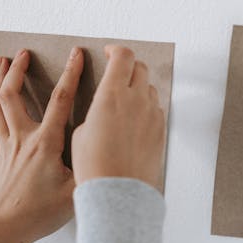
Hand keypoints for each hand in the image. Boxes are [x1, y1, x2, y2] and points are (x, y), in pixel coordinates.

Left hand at [0, 48, 82, 242]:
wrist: (8, 229)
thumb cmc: (41, 213)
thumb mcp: (76, 190)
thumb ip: (89, 165)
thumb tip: (103, 147)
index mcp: (46, 143)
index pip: (60, 100)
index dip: (70, 74)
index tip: (76, 54)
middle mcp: (23, 140)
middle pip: (13, 95)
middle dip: (18, 70)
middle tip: (23, 53)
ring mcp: (6, 148)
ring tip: (1, 62)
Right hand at [71, 45, 165, 190]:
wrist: (118, 192)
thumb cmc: (94, 166)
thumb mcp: (81, 133)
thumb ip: (97, 111)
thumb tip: (105, 109)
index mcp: (112, 95)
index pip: (123, 56)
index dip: (116, 50)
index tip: (109, 53)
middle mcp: (137, 100)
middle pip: (140, 68)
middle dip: (128, 66)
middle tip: (117, 73)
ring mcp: (152, 115)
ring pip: (149, 88)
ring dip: (138, 88)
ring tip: (124, 101)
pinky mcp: (161, 131)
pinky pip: (155, 110)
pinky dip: (146, 109)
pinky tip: (133, 123)